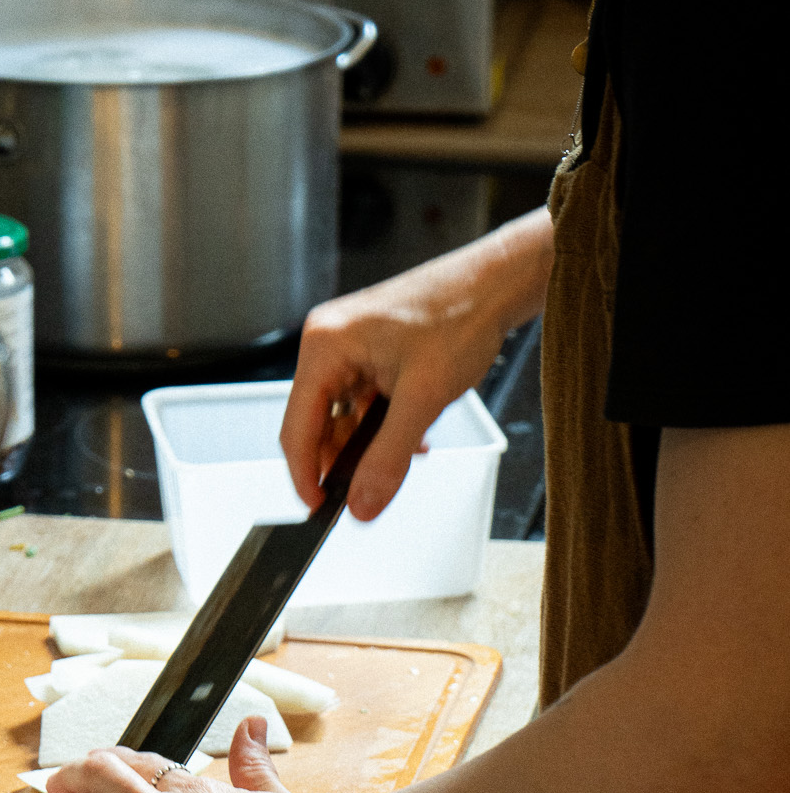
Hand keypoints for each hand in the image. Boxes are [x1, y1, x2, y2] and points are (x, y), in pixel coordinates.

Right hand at [282, 209, 553, 516]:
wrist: (496, 283)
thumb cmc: (461, 315)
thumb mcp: (424, 398)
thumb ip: (389, 457)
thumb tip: (362, 504)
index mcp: (325, 345)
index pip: (297, 427)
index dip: (305, 475)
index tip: (320, 509)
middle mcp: (328, 343)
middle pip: (316, 425)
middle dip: (344, 460)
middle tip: (370, 492)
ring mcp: (347, 348)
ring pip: (341, 418)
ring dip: (368, 445)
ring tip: (405, 456)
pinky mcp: (368, 353)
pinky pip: (361, 403)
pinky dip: (381, 427)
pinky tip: (410, 437)